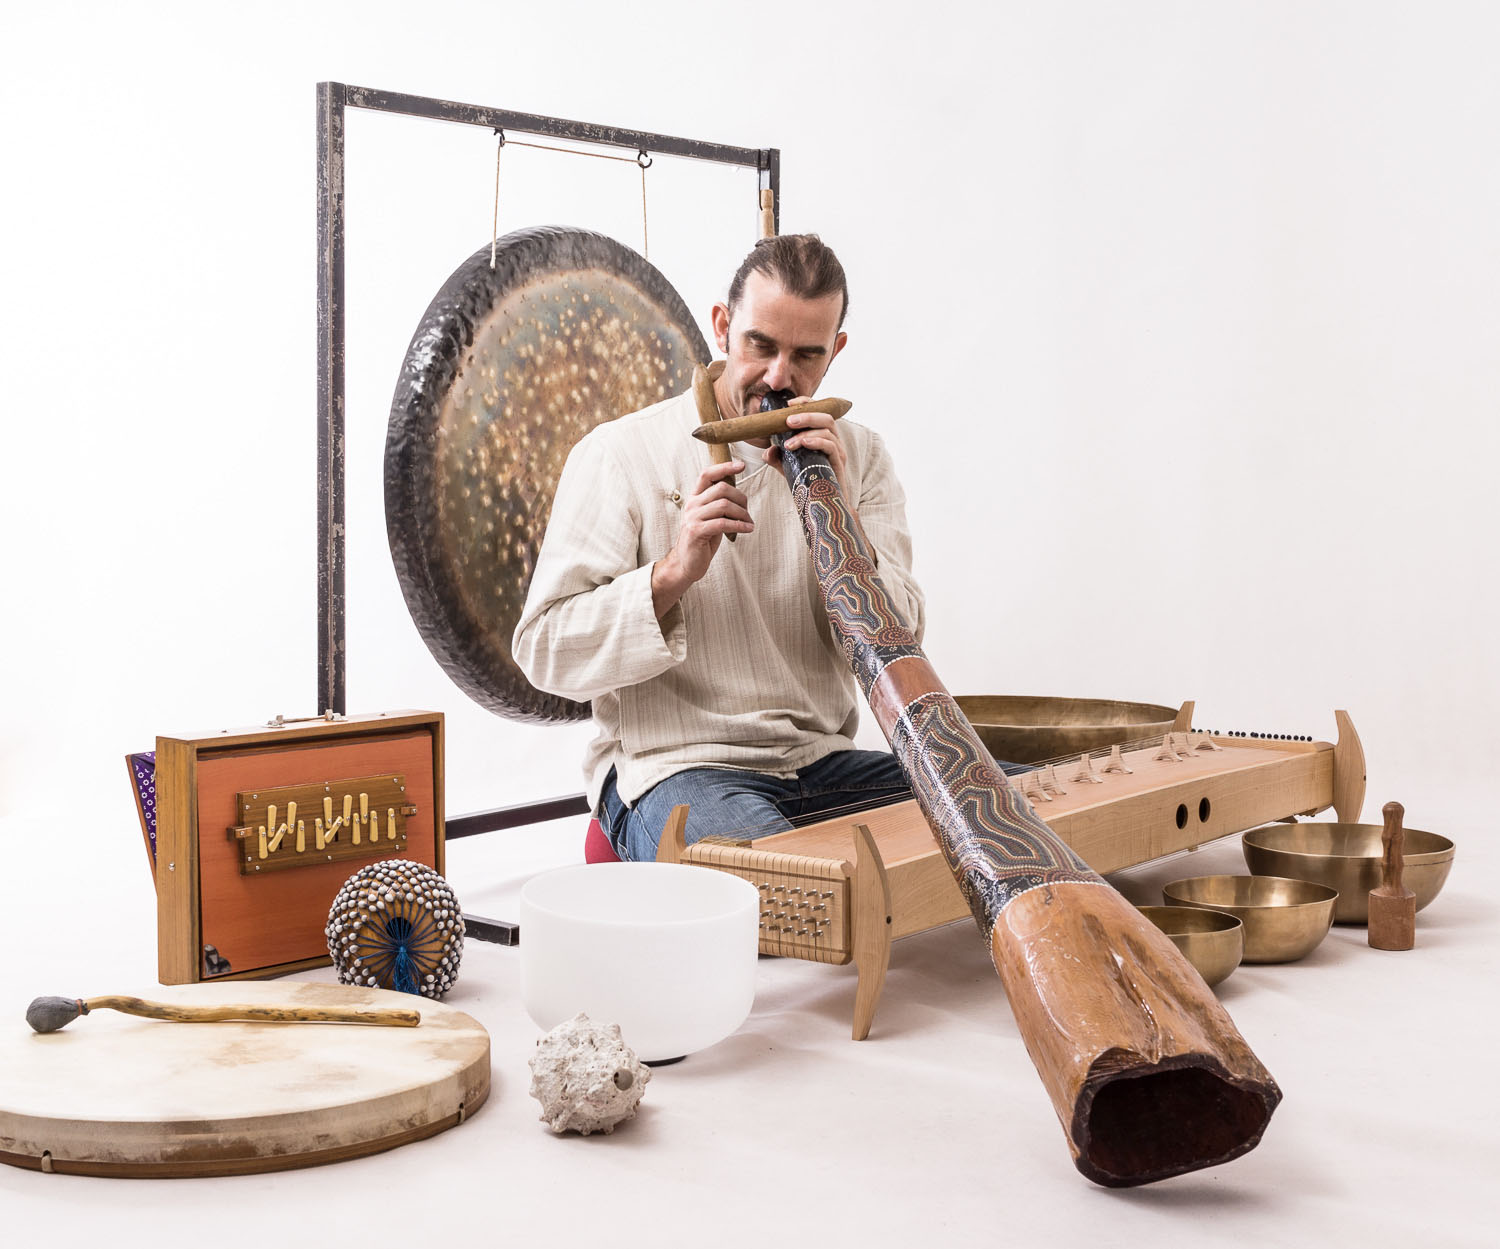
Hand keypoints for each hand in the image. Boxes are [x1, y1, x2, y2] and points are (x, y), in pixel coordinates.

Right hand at [651, 459, 750, 617]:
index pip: (707, 474)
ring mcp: (692, 518)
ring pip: (723, 505)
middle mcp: (692, 505)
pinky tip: (747, 529)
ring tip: (749, 522)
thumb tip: (739, 495)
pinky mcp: (696, 531)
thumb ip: (719, 505)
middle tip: (747, 511)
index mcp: (694, 498)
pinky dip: (739, 525)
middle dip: (740, 498)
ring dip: (742, 513)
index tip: (741, 465)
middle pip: (720, 488)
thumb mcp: (710, 518)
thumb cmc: (702, 540)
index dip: (724, 467)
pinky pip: (722, 523)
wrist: (686, 564)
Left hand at [765, 403, 848, 488]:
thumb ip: (776, 458)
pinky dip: (816, 441)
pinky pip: (831, 445)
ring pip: (827, 429)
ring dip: (806, 431)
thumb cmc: (807, 482)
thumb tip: (768, 450)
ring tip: (789, 443)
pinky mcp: (839, 463)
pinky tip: (803, 444)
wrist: (823, 504)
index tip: (788, 404)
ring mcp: (838, 451)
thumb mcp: (788, 467)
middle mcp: (833, 440)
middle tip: (787, 420)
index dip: (806, 403)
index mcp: (823, 435)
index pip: (819, 411)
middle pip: (825, 416)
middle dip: (806, 415)